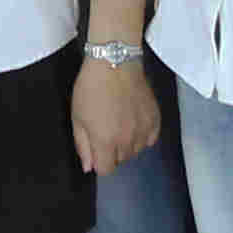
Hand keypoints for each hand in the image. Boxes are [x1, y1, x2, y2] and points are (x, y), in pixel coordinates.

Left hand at [71, 54, 158, 174]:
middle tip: (106, 128)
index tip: (96, 147)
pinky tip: (134, 121)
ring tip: (120, 122)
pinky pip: (150, 139)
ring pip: (136, 151)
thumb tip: (88, 167)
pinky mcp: (155, 119)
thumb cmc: (91, 88)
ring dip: (128, 143)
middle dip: (112, 151)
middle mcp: (127, 141)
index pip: (106, 170)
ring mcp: (143, 130)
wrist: (114, 63)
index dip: (99, 161)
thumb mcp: (77, 117)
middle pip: (121, 160)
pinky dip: (143, 135)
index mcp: (105, 142)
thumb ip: (83, 146)